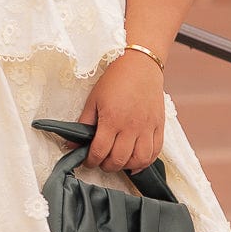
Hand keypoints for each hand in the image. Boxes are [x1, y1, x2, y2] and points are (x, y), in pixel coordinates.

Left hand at [75, 52, 165, 172]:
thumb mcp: (93, 100)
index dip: (91, 161)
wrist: (141, 65)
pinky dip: (145, 162)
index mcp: (112, 119)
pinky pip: (155, 152)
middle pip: (118, 159)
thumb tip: (71, 144)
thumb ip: (83, 124)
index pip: (100, 151)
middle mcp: (132, 126)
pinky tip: (135, 161)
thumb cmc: (116, 80)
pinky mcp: (159, 126)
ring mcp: (148, 128)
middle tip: (101, 161)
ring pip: (139, 160)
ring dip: (126, 166)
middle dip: (106, 166)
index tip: (88, 160)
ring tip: (118, 161)